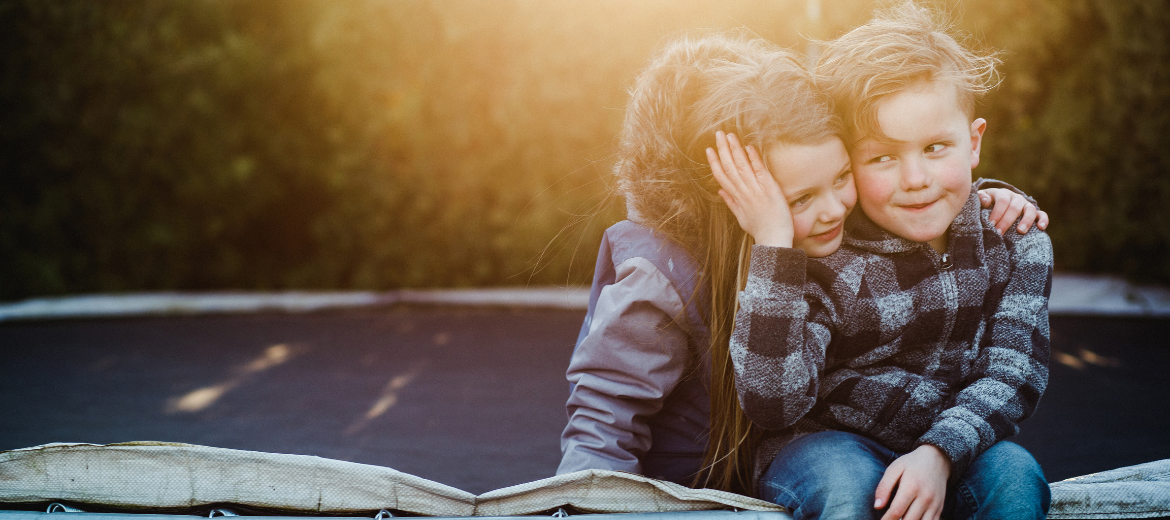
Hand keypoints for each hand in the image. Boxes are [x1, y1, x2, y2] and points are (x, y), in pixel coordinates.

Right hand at [707, 131, 793, 246]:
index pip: (721, 177)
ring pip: (741, 166)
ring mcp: (755, 190)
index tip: (709, 150)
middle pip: (729, 168)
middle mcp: (743, 192)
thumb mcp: (741, 217)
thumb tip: (720, 191)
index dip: (714, 162)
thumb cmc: (759, 229)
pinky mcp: (769, 189)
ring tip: (730, 135)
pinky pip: (759, 171)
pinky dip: (753, 159)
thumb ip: (731, 202)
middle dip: (722, 150)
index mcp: (736, 198)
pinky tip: (748, 147)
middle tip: (717, 134)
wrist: (774, 239)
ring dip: (735, 150)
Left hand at [875, 444, 950, 519]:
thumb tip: (877, 506)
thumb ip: (884, 487)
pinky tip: (911, 518)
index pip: (897, 511)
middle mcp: (925, 497)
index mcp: (911, 487)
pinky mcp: (940, 508)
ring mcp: (934, 504)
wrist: (937, 459)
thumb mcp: (894, 469)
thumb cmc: (911, 464)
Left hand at [978, 188, 1048, 234]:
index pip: (1002, 201)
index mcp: (1002, 193)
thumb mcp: (981, 200)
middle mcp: (1016, 198)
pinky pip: (1041, 214)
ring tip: (1020, 231)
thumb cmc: (986, 204)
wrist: (996, 204)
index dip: (997, 213)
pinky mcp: (1034, 212)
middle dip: (1006, 221)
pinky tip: (1041, 228)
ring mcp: (1026, 204)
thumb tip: (985, 201)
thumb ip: (980, 198)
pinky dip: (1043, 220)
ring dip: (1026, 220)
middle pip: (1014, 207)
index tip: (990, 225)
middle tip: (999, 233)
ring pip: (1030, 210)